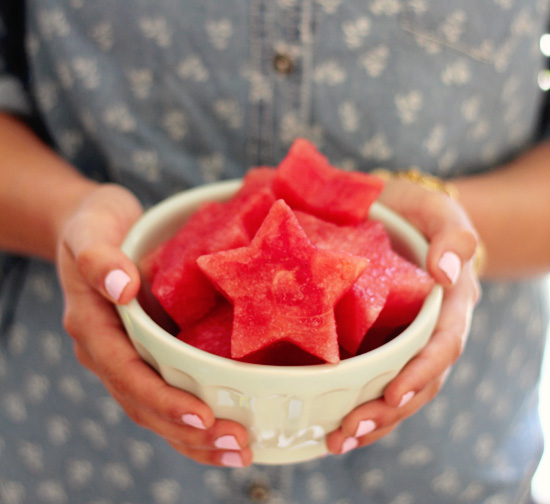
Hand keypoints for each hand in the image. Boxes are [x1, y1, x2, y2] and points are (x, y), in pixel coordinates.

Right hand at [57, 183, 250, 466]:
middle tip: (236, 444)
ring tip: (239, 450)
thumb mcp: (91, 230)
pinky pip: (168, 392)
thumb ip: (99, 258)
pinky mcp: (148, 354)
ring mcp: (129, 357)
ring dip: (195, 437)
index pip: (127, 374)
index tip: (201, 415)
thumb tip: (123, 287)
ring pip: (157, 410)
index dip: (162, 398)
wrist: (97, 229)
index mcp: (94, 328)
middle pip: (145, 403)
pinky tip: (225, 430)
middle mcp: (110, 352)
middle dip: (189, 431)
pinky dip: (193, 418)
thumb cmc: (95, 226)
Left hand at [325, 177, 480, 453]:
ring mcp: (402, 338)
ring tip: (336, 440)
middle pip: (419, 382)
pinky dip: (356, 401)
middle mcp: (428, 330)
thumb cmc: (418, 212)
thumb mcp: (438, 211)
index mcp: (449, 303)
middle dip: (387, 412)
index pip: (442, 346)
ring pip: (396, 388)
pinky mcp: (376, 339)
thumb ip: (452, 235)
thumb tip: (446, 272)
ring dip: (371, 419)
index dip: (420, 374)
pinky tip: (329, 419)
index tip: (393, 396)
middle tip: (348, 432)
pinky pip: (372, 376)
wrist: (396, 213)